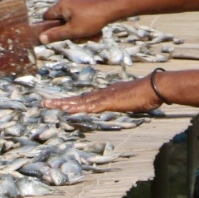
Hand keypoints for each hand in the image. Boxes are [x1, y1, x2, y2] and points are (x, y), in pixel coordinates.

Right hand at [38, 0, 117, 43]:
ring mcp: (80, 2)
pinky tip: (98, 32)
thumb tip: (41, 39)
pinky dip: (89, 26)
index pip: (47, 17)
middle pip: (63, 22)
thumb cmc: (93, 19)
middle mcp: (69, 1)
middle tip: (81, 37)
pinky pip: (84, 18)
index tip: (59, 35)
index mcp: (61, 6)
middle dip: (72, 33)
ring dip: (83, 32)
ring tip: (93, 35)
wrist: (115, 7)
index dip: (50, 28)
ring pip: (75, 22)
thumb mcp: (73, 31)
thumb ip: (56, 35)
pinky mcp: (89, 4)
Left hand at [43, 77, 161, 113]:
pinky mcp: (110, 102)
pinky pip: (92, 106)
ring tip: (50, 105)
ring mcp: (105, 97)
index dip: (70, 101)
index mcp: (105, 94)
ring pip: (81, 102)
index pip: (83, 99)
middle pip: (77, 99)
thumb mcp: (128, 101)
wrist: (155, 87)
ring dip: (65, 104)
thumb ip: (120, 102)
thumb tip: (118, 103)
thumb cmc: (145, 95)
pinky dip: (80, 108)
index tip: (58, 103)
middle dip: (60, 101)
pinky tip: (70, 110)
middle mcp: (102, 94)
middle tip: (44, 103)